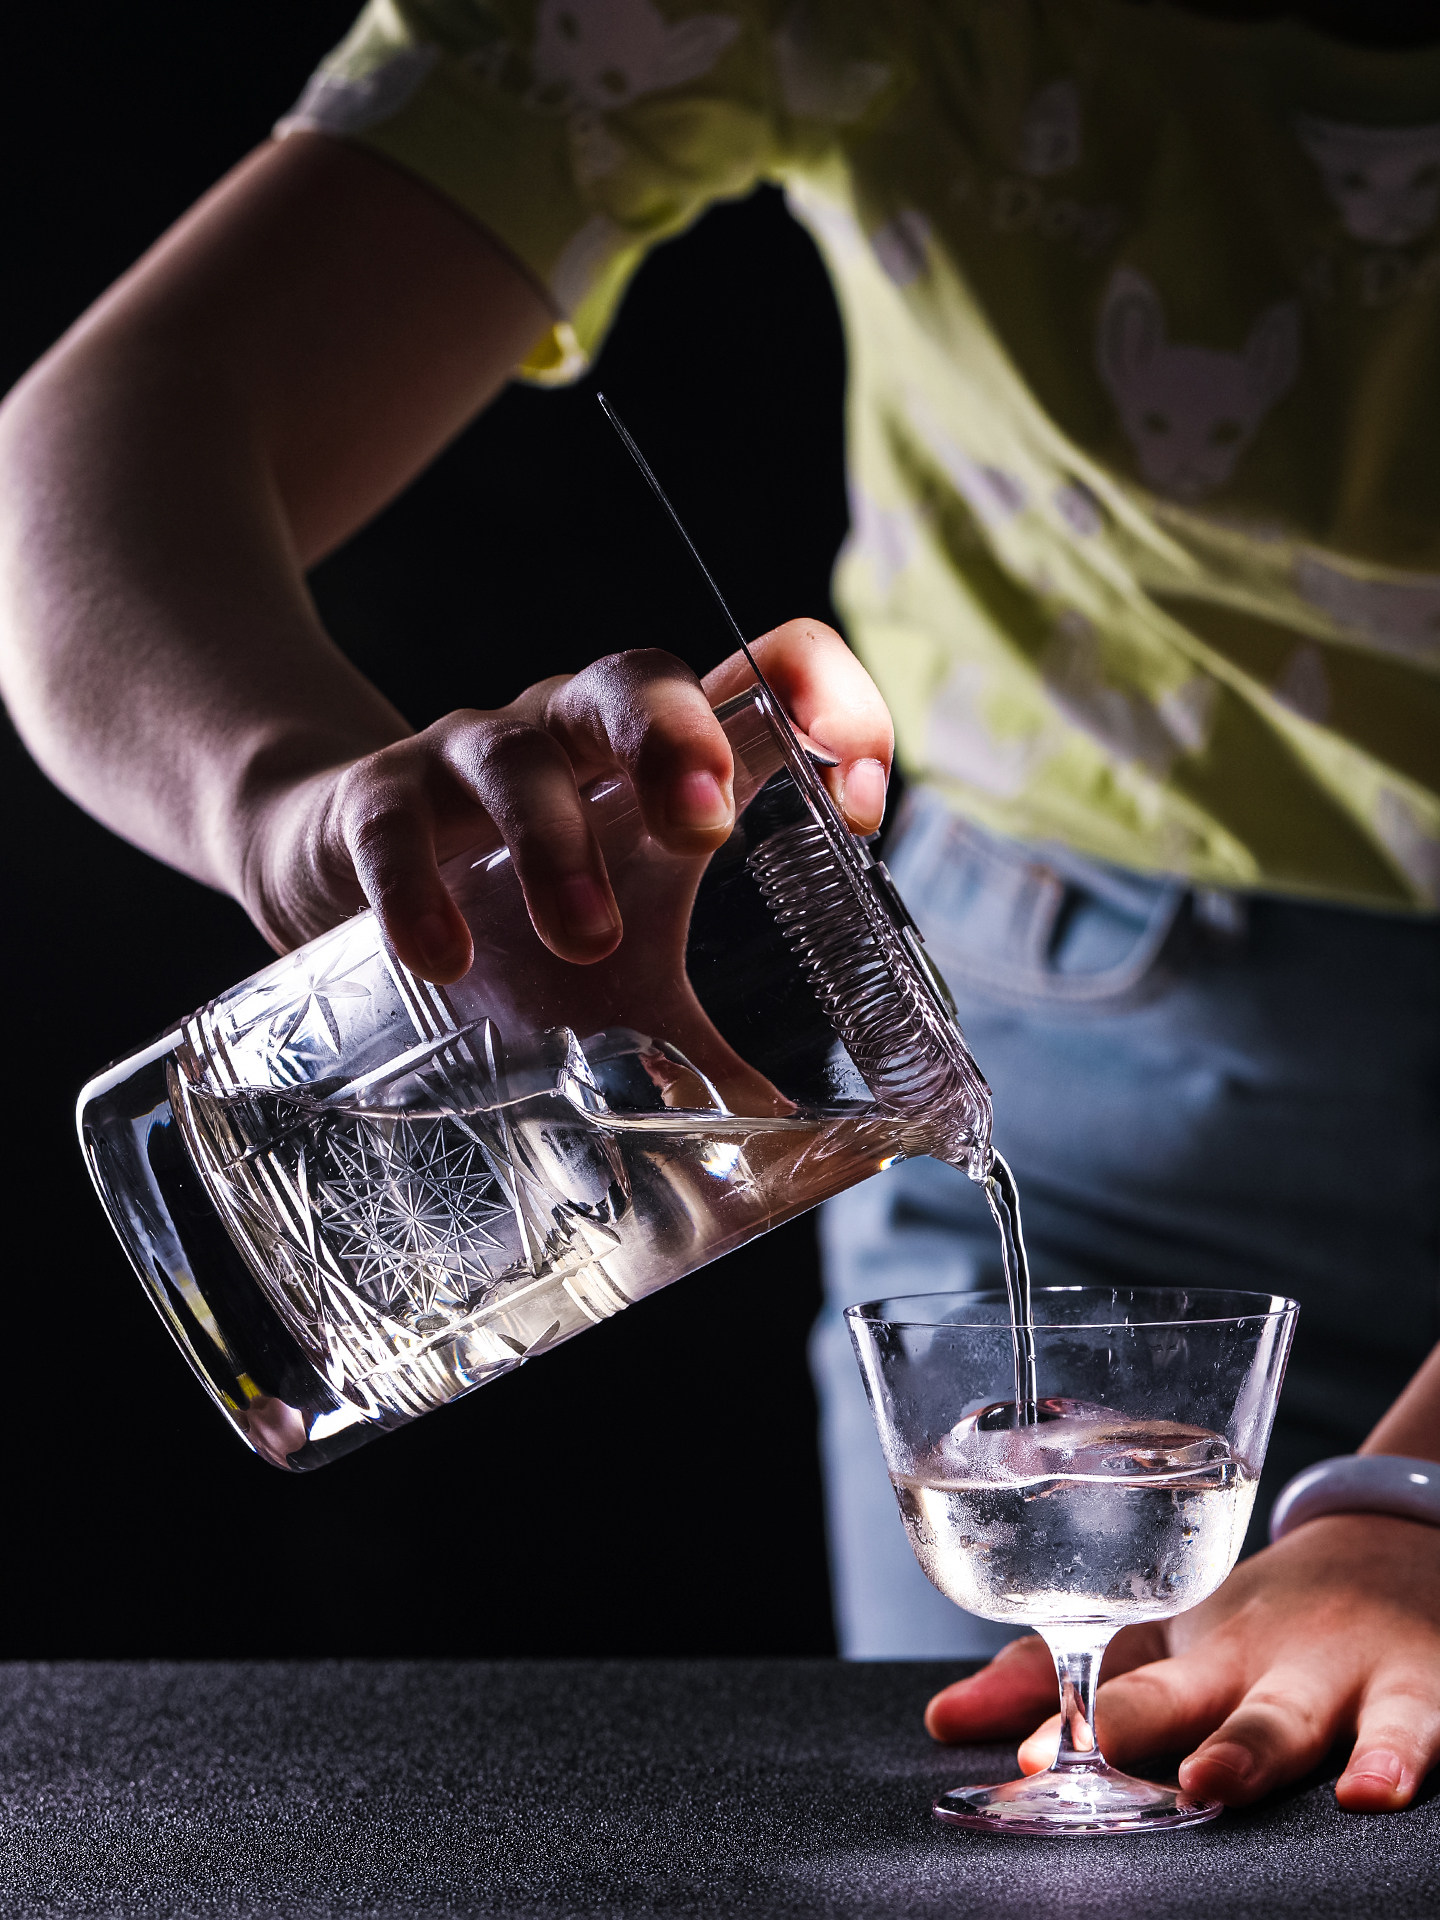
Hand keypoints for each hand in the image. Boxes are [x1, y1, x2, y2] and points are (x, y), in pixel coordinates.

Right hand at [239, 619, 892, 980]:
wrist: (334, 876)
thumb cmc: (514, 922)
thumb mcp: (622, 976)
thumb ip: (700, 1044)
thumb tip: (791, 1145)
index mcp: (662, 767)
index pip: (765, 673)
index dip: (828, 704)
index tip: (857, 801)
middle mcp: (576, 739)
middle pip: (636, 680)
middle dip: (678, 742)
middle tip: (705, 831)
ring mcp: (471, 761)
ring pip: (518, 756)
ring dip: (558, 845)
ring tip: (587, 941)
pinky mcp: (375, 802)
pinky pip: (392, 825)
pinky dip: (417, 889)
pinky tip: (442, 961)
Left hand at [924, 1513, 1439, 1810]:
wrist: (1393, 1551)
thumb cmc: (1257, 1618)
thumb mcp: (1163, 1635)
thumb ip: (1052, 1679)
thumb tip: (943, 1723)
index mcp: (1184, 1651)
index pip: (1113, 1680)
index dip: (1066, 1719)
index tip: (1021, 1760)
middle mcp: (1251, 1657)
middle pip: (1193, 1695)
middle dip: (1146, 1727)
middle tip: (1085, 1755)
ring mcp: (1334, 1674)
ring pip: (1290, 1717)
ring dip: (1248, 1748)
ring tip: (1213, 1780)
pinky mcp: (1416, 1691)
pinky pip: (1411, 1728)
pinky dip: (1395, 1756)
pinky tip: (1373, 1788)